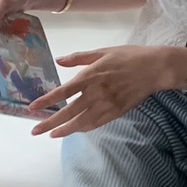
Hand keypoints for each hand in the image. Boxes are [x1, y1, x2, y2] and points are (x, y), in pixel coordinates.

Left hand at [29, 46, 186, 136]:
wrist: (154, 68)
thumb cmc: (129, 56)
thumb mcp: (102, 51)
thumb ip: (79, 58)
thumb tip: (59, 60)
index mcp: (90, 76)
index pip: (63, 92)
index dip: (46, 101)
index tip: (32, 109)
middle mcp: (96, 93)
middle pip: (68, 112)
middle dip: (50, 123)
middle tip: (34, 132)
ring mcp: (107, 105)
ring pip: (81, 123)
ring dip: (65, 130)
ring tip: (51, 135)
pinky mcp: (116, 112)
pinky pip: (96, 124)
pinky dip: (83, 129)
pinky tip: (74, 131)